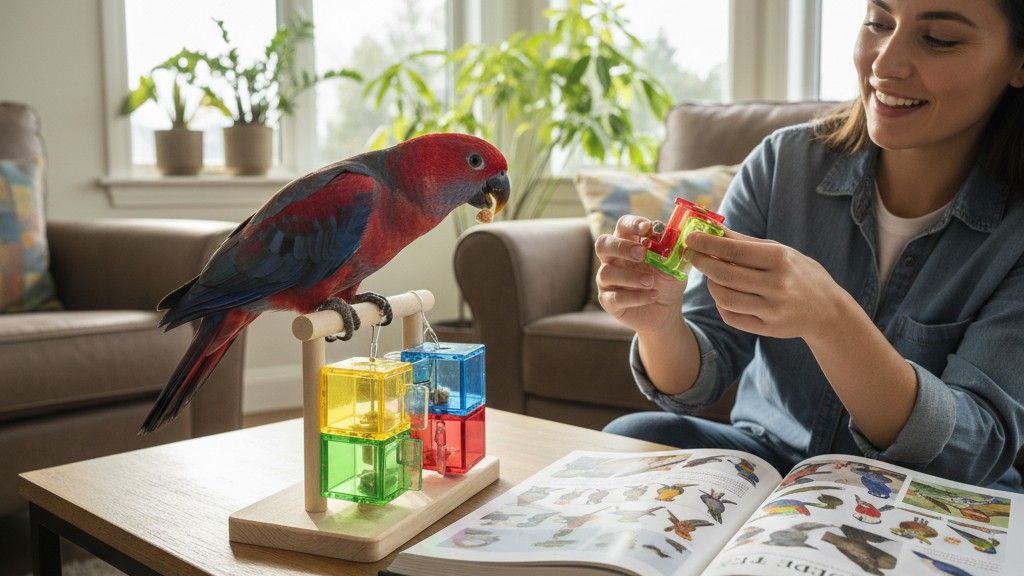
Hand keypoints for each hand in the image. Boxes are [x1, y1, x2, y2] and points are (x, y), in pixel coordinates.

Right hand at [595, 215, 687, 333]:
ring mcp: (607, 281)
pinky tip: (652, 296)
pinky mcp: (608, 301)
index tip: (647, 227)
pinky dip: (636, 296)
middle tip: (642, 254)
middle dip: (621, 247)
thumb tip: (670, 233)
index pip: (623, 226)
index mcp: (628, 244)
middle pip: (603, 244)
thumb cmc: (666, 282)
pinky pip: (615, 297)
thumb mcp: (674, 265)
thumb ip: (671, 250)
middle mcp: (613, 260)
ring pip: (607, 273)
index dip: (632, 224)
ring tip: (651, 282)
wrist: (666, 311)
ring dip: (631, 276)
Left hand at [687, 227, 844, 340]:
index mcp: (780, 260)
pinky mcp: (767, 329)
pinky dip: (721, 304)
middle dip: (702, 262)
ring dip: (711, 284)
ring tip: (712, 276)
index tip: (691, 238)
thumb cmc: (800, 274)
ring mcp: (772, 310)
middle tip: (693, 255)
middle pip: (724, 274)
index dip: (707, 243)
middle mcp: (776, 285)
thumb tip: (712, 228)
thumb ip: (745, 242)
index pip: (733, 250)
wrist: (828, 311)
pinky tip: (724, 294)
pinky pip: (730, 316)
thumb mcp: (780, 251)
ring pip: (723, 297)